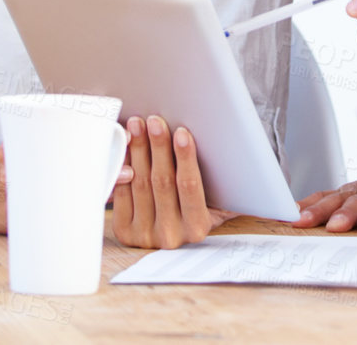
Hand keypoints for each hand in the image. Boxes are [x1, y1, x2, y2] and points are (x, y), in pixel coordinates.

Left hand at [111, 115, 232, 248]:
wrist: (178, 230)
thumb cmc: (205, 205)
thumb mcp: (221, 199)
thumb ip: (228, 181)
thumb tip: (234, 148)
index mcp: (198, 228)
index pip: (190, 186)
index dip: (186, 157)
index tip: (182, 133)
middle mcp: (171, 235)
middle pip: (162, 182)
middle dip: (158, 146)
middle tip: (155, 121)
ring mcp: (145, 235)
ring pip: (140, 184)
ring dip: (138, 150)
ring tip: (137, 125)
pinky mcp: (125, 231)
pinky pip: (122, 192)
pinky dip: (123, 166)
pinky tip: (126, 146)